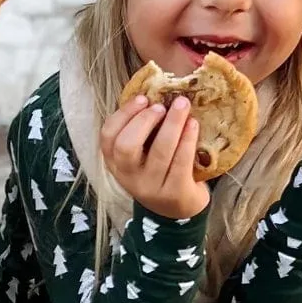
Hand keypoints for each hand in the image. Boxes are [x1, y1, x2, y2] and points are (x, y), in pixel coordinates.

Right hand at [101, 93, 210, 219]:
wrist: (178, 210)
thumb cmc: (159, 171)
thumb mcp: (140, 156)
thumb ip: (140, 132)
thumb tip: (155, 92)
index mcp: (115, 163)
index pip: (108, 136)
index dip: (123, 114)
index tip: (143, 98)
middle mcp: (128, 177)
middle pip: (126, 146)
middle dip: (144, 120)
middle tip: (161, 106)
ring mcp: (151, 187)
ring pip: (159, 152)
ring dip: (172, 124)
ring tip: (182, 105)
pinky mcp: (175, 193)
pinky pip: (181, 162)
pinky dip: (188, 139)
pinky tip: (193, 124)